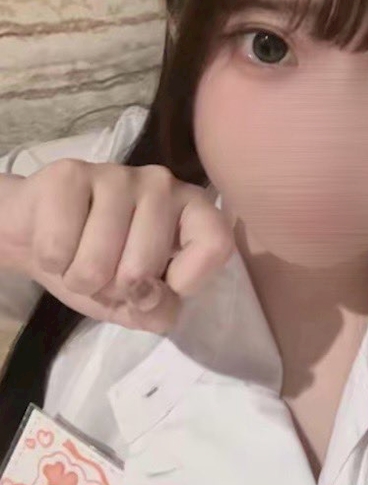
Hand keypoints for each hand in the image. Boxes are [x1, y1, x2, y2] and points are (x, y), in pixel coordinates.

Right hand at [0, 160, 234, 332]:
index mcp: (191, 210)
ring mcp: (117, 174)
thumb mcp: (135, 303)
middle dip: (112, 288)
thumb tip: (151, 299)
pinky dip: (51, 262)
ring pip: (97, 261)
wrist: (33, 233)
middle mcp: (162, 184)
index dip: (184, 282)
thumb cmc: (97, 266)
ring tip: (76, 259)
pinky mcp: (70, 173)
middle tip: (102, 273)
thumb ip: (157, 310)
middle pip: (143, 266)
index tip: (159, 287)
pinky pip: (58, 246)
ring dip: (78, 278)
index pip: (216, 244)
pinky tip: (55, 243)